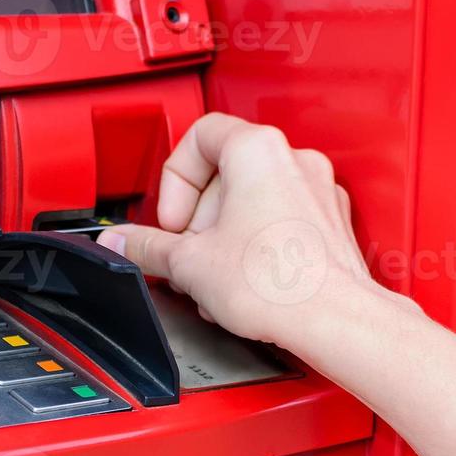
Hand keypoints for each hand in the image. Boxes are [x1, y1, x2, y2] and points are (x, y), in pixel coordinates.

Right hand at [97, 112, 404, 348]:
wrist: (334, 320)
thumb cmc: (278, 285)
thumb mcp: (189, 263)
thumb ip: (147, 247)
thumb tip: (122, 243)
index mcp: (257, 150)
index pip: (200, 135)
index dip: (174, 178)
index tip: (170, 219)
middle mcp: (294, 161)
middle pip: (225, 172)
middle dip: (197, 217)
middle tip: (186, 252)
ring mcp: (318, 191)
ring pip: (253, 199)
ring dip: (224, 234)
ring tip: (214, 273)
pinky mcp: (330, 224)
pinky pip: (280, 220)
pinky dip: (255, 243)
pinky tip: (243, 280)